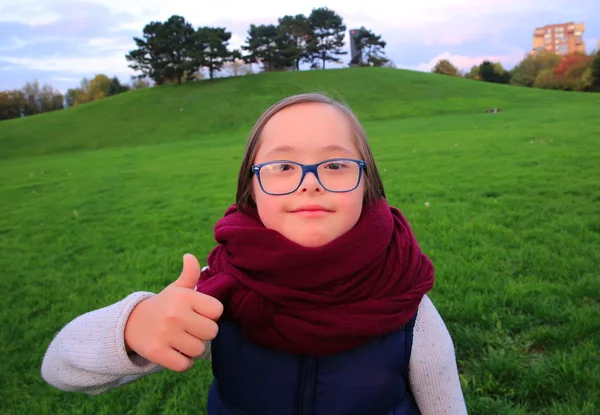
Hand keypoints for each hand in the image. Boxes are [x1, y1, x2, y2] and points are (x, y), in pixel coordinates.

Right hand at [124, 253, 222, 371]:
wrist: (131, 323)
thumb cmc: (165, 306)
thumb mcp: (177, 289)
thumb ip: (189, 274)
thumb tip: (190, 256)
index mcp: (184, 296)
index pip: (217, 310)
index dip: (210, 314)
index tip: (199, 313)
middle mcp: (175, 314)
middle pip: (212, 332)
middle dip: (204, 332)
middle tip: (190, 329)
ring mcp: (165, 334)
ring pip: (199, 350)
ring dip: (193, 349)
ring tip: (182, 340)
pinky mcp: (157, 353)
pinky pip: (185, 365)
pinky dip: (184, 362)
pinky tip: (176, 352)